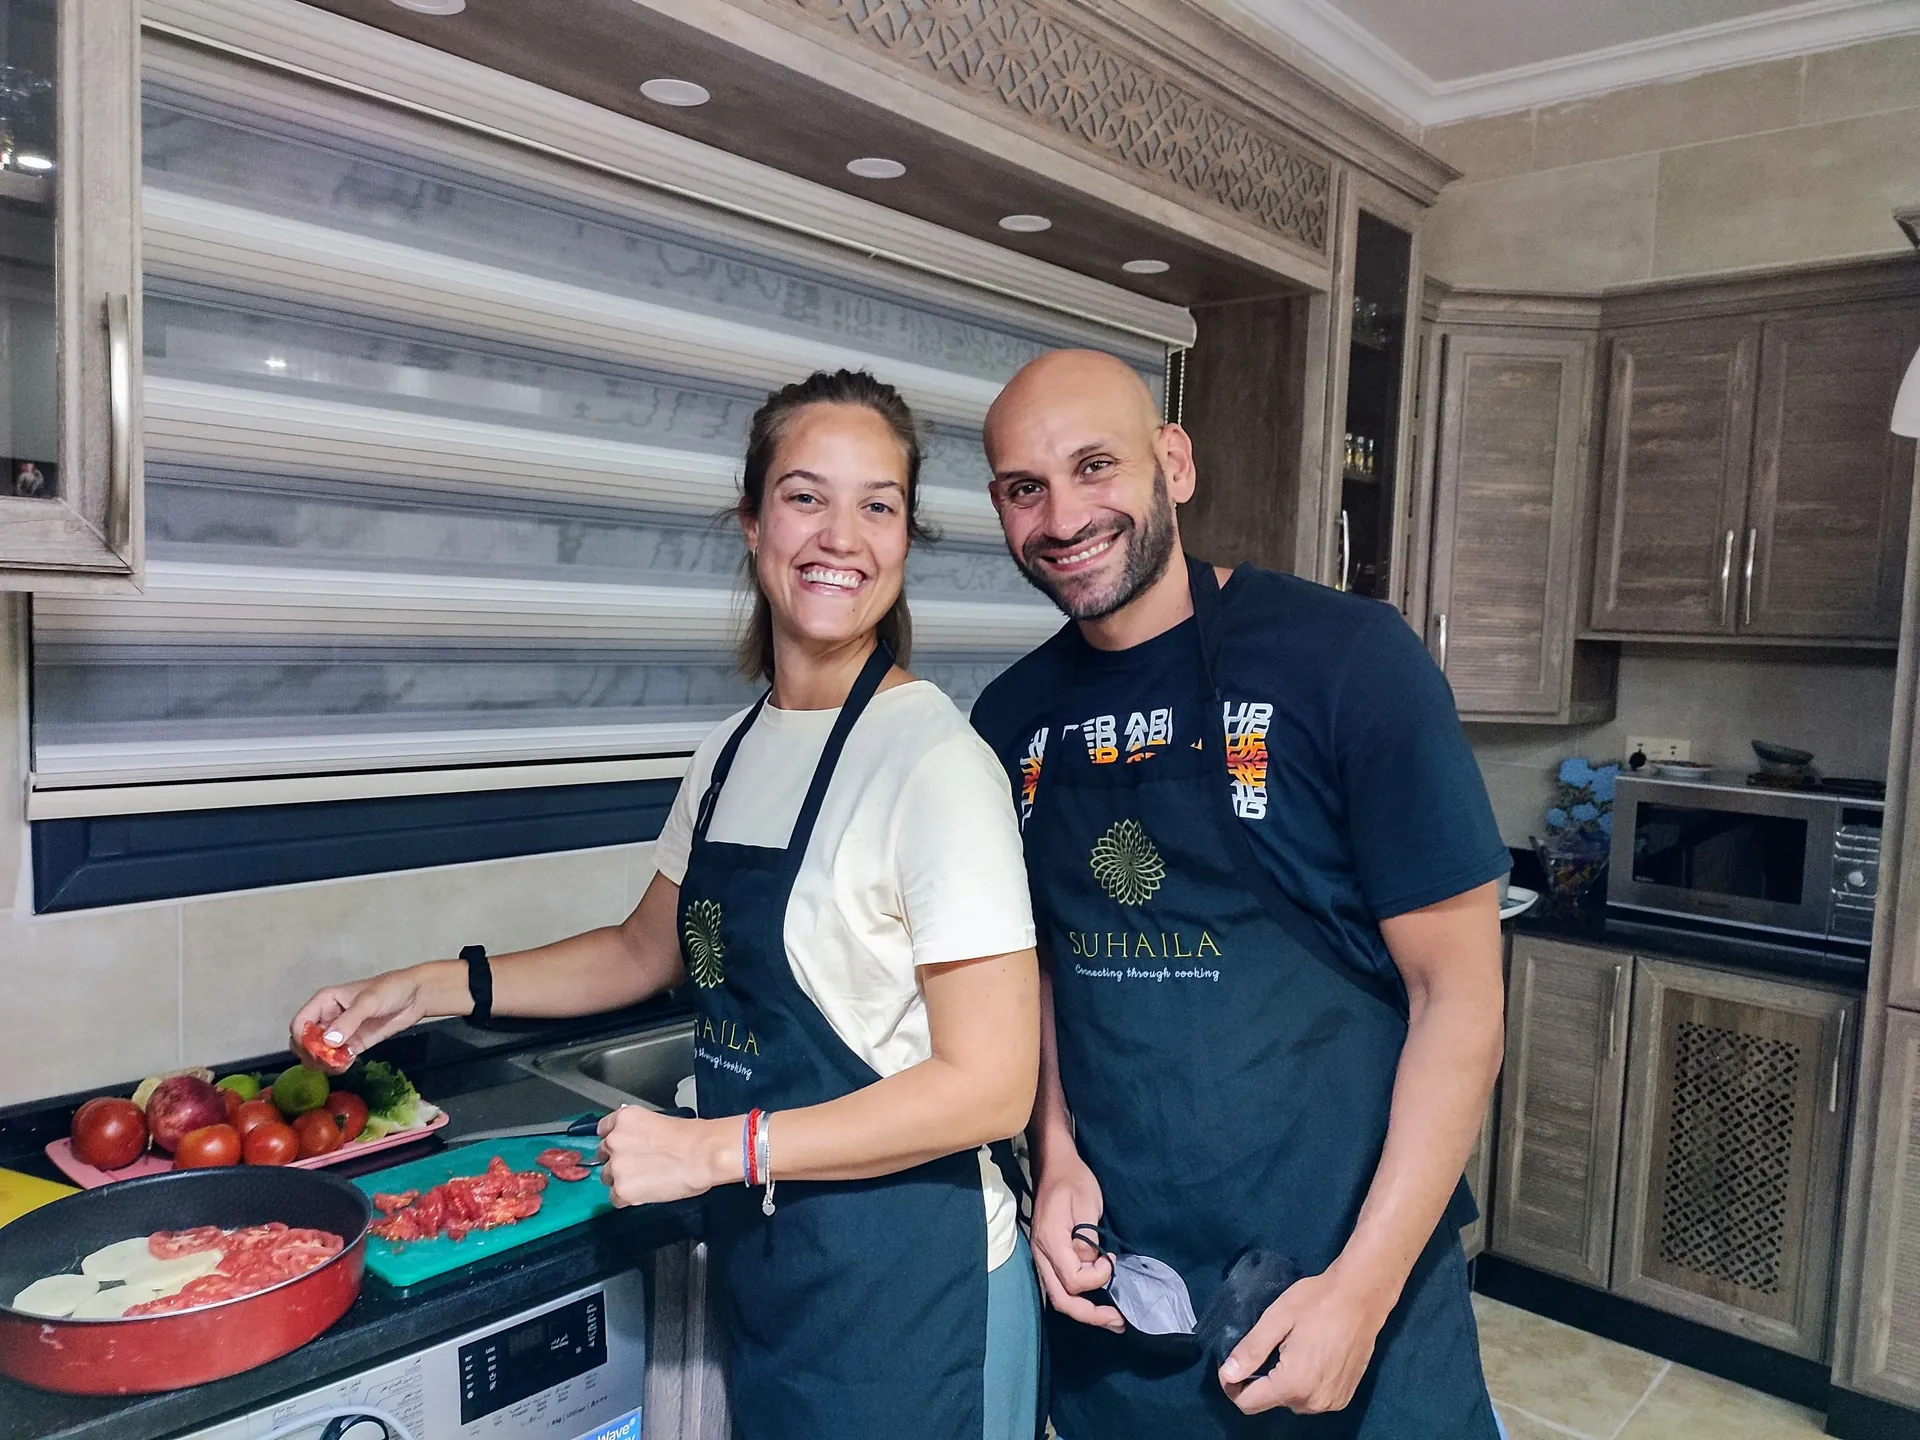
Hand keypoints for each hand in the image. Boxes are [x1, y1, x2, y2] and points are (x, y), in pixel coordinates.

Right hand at [289, 968, 435, 1072]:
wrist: (416, 996)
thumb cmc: (390, 990)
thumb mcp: (369, 1002)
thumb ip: (349, 1020)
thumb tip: (328, 1041)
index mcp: (324, 1002)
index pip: (299, 1024)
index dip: (301, 1039)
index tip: (315, 1051)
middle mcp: (327, 1018)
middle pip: (304, 1042)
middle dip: (311, 1055)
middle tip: (326, 1062)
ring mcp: (339, 1033)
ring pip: (319, 1053)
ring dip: (324, 1063)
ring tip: (339, 1065)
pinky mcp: (352, 1044)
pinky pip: (336, 1058)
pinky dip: (337, 1065)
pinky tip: (348, 1063)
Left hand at [596, 1106, 734, 1206]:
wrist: (703, 1155)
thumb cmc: (693, 1138)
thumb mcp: (659, 1122)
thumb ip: (639, 1132)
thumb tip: (637, 1144)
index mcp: (624, 1119)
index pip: (603, 1130)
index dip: (615, 1141)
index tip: (622, 1148)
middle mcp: (614, 1140)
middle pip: (603, 1155)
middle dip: (618, 1160)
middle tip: (638, 1166)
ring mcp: (616, 1166)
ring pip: (607, 1178)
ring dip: (622, 1180)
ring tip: (646, 1180)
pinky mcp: (621, 1189)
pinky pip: (615, 1198)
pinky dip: (628, 1198)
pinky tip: (646, 1192)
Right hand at [1029, 1151, 1122, 1331]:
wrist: (1054, 1166)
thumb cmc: (1073, 1180)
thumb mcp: (1087, 1203)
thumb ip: (1088, 1238)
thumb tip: (1092, 1264)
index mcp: (1051, 1240)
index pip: (1073, 1279)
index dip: (1098, 1277)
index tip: (1111, 1258)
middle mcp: (1042, 1254)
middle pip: (1062, 1299)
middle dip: (1091, 1315)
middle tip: (1118, 1321)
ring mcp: (1042, 1257)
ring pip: (1059, 1297)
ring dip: (1086, 1312)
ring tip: (1112, 1319)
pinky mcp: (1048, 1256)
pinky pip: (1060, 1286)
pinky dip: (1079, 1298)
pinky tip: (1097, 1301)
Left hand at [1217, 1263, 1397, 1414]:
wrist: (1362, 1297)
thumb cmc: (1317, 1302)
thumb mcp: (1276, 1319)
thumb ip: (1250, 1350)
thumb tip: (1227, 1374)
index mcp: (1293, 1384)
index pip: (1248, 1403)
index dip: (1232, 1386)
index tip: (1230, 1365)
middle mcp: (1313, 1402)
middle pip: (1270, 1401)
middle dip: (1261, 1380)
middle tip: (1267, 1347)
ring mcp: (1332, 1402)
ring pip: (1291, 1401)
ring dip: (1283, 1382)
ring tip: (1290, 1349)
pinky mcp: (1344, 1396)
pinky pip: (1312, 1398)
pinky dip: (1304, 1384)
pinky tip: (1309, 1357)